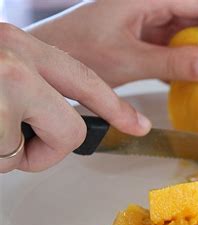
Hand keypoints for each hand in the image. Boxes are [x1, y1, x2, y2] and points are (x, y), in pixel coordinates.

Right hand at [0, 24, 150, 172]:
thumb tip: (52, 115)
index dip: (113, 107)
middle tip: (25, 148)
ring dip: (16, 154)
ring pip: (48, 147)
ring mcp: (11, 82)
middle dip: (54, 146)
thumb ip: (29, 85)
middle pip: (74, 127)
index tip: (139, 125)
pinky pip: (13, 161)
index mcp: (21, 45)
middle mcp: (20, 57)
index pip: (84, 78)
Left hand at [28, 0, 197, 86]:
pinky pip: (173, 49)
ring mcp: (146, 23)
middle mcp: (150, 5)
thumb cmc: (78, 52)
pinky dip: (187, 64)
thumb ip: (172, 63)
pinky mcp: (142, 40)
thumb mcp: (129, 59)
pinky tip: (196, 81)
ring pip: (187, 34)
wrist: (48, 59)